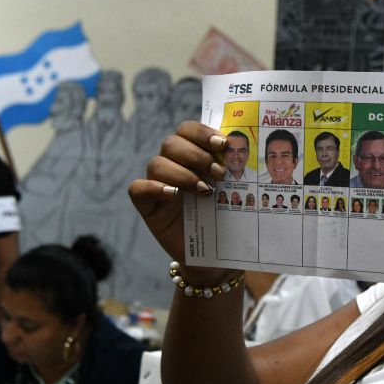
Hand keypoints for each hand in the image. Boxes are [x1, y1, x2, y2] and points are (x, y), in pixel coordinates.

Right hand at [128, 121, 232, 283]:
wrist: (215, 254)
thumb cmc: (226, 218)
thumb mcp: (233, 192)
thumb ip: (234, 170)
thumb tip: (245, 148)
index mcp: (192, 155)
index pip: (187, 130)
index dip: (202, 132)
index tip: (223, 144)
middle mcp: (172, 165)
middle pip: (171, 143)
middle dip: (197, 155)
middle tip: (219, 173)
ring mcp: (157, 185)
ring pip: (157, 164)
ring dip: (183, 173)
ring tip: (205, 190)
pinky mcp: (147, 206)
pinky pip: (138, 189)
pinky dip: (154, 188)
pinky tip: (173, 194)